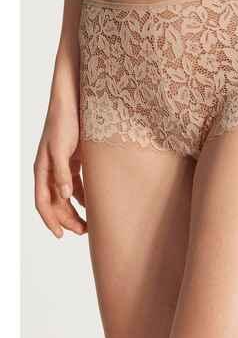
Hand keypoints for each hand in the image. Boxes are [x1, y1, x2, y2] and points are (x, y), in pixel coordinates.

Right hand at [34, 102, 85, 237]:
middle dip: (67, 219)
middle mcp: (49, 170)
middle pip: (56, 202)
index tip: (61, 235)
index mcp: (42, 169)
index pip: (43, 202)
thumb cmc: (64, 122)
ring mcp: (61, 166)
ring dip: (75, 209)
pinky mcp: (73, 160)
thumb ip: (62, 172)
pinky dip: (83, 195)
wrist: (72, 102)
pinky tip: (94, 203)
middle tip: (84, 231)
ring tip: (89, 222)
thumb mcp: (62, 148)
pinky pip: (76, 184)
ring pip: (66, 195)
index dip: (51, 220)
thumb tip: (63, 196)